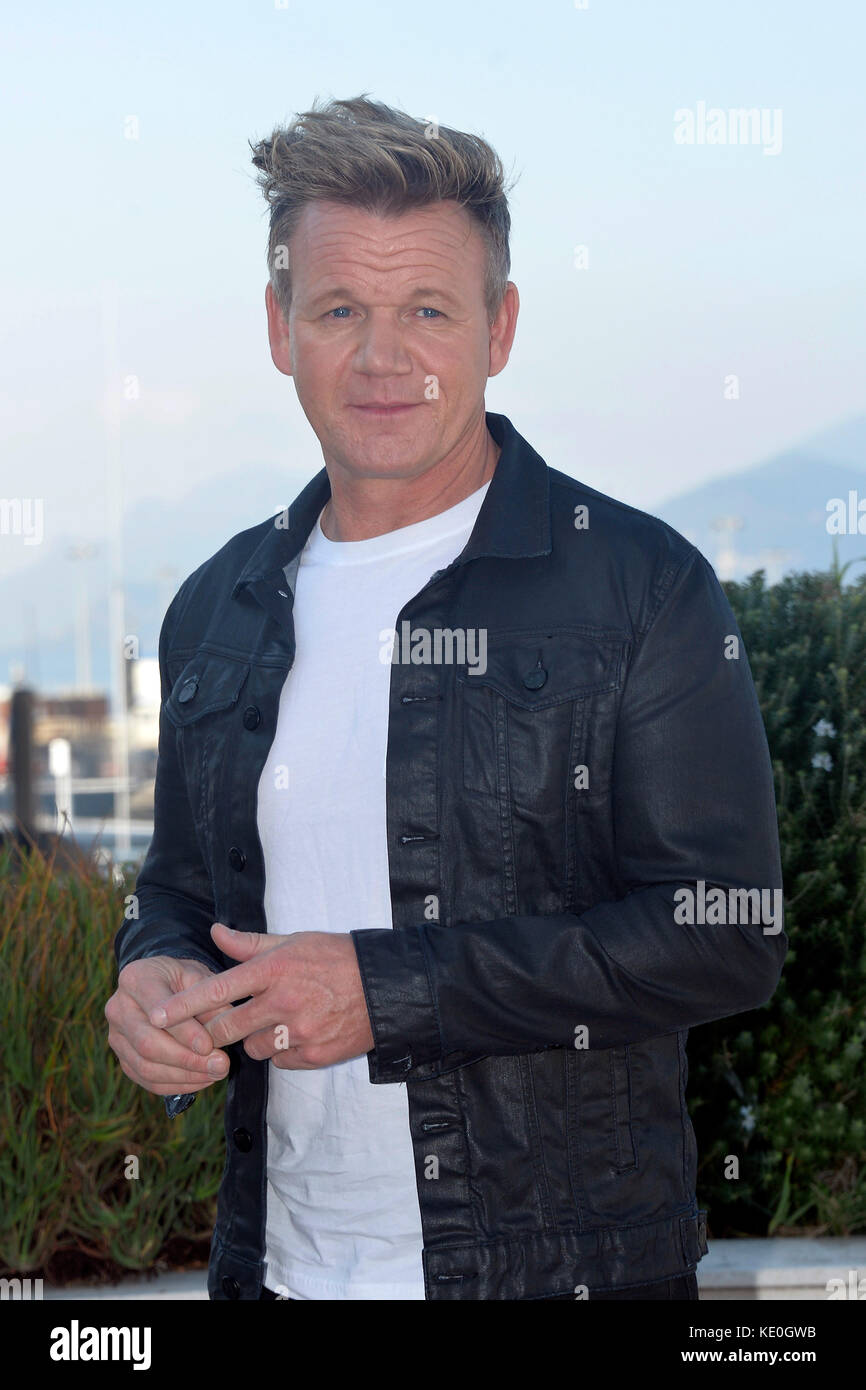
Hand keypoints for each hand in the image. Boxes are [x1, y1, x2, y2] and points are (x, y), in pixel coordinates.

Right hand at [105, 955, 231, 1094]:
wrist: (164, 983)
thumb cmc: (184, 979)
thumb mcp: (200, 976)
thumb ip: (209, 1001)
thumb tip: (220, 1036)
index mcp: (136, 978)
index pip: (158, 1009)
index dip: (184, 1032)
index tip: (209, 1046)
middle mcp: (118, 1007)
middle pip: (147, 1044)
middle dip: (187, 1059)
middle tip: (220, 1065)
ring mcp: (116, 1035)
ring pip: (146, 1067)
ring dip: (184, 1076)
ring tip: (216, 1073)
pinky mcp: (122, 1057)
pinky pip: (145, 1079)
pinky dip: (176, 1084)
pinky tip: (201, 1079)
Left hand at [148, 924, 375, 1068]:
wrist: (386, 988)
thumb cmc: (337, 958)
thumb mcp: (295, 941)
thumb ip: (250, 944)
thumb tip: (215, 932)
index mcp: (275, 969)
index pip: (218, 989)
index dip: (183, 1005)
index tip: (156, 1015)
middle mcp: (283, 1001)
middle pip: (226, 1029)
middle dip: (214, 1032)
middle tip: (217, 1026)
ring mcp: (299, 1032)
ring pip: (253, 1048)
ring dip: (255, 1040)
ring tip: (277, 1021)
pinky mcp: (314, 1055)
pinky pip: (280, 1062)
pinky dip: (282, 1051)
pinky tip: (299, 1033)